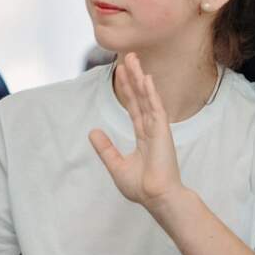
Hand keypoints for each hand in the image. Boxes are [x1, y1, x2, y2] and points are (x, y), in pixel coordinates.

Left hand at [89, 53, 185, 211]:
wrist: (156, 197)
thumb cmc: (141, 187)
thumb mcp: (116, 165)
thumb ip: (106, 148)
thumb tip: (92, 132)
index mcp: (143, 135)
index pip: (133, 106)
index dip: (127, 89)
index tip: (121, 72)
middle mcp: (151, 128)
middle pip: (140, 96)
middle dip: (134, 76)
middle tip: (129, 56)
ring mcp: (158, 128)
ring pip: (147, 97)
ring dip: (140, 78)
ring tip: (134, 59)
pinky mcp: (162, 131)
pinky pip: (156, 107)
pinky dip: (151, 93)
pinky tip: (146, 78)